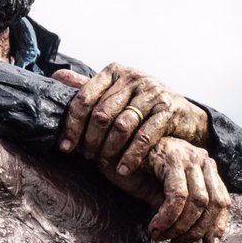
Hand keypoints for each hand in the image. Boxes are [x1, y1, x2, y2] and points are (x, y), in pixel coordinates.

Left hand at [53, 64, 208, 171]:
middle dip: (90, 140)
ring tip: (103, 164)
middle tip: (87, 157)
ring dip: (109, 149)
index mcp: (114, 73)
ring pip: (121, 126)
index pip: (85, 98)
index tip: (65, 147)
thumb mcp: (116, 94)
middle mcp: (133, 78)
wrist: (184, 115)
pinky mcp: (168, 108)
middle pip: (101, 114)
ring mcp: (152, 92)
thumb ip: (89, 87)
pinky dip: (131, 156)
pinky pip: (144, 136)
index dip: (72, 125)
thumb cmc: (142, 107)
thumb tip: (57, 76)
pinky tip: (123, 169)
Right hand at [96, 135, 231, 242]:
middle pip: (212, 203)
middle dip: (195, 231)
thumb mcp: (162, 195)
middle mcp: (200, 158)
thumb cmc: (134, 173)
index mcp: (204, 167)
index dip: (217, 226)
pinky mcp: (170, 157)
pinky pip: (177, 195)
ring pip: (198, 201)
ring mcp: (187, 156)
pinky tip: (155, 226)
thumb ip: (182, 211)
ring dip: (180, 226)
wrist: (109, 150)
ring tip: (161, 236)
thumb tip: (203, 239)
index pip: (222, 200)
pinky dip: (168, 217)